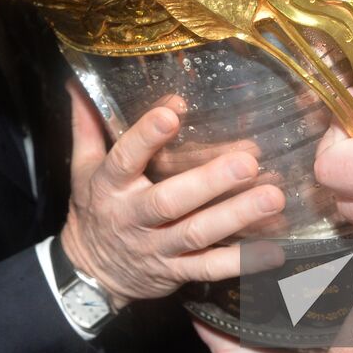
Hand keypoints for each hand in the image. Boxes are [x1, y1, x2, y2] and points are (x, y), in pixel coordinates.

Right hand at [60, 83, 286, 307]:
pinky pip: (209, 269)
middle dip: (210, 182)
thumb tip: (79, 79)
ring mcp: (156, 248)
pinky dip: (242, 261)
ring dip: (236, 216)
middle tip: (249, 162)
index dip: (146, 137)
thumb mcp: (83, 168)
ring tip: (273, 197)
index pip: (125, 158)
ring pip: (196, 234)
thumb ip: (88, 125)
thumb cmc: (94, 209)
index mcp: (109, 186)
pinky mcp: (176, 271)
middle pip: (170, 200)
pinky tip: (274, 249)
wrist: (91, 273)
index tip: (173, 112)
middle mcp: (133, 217)